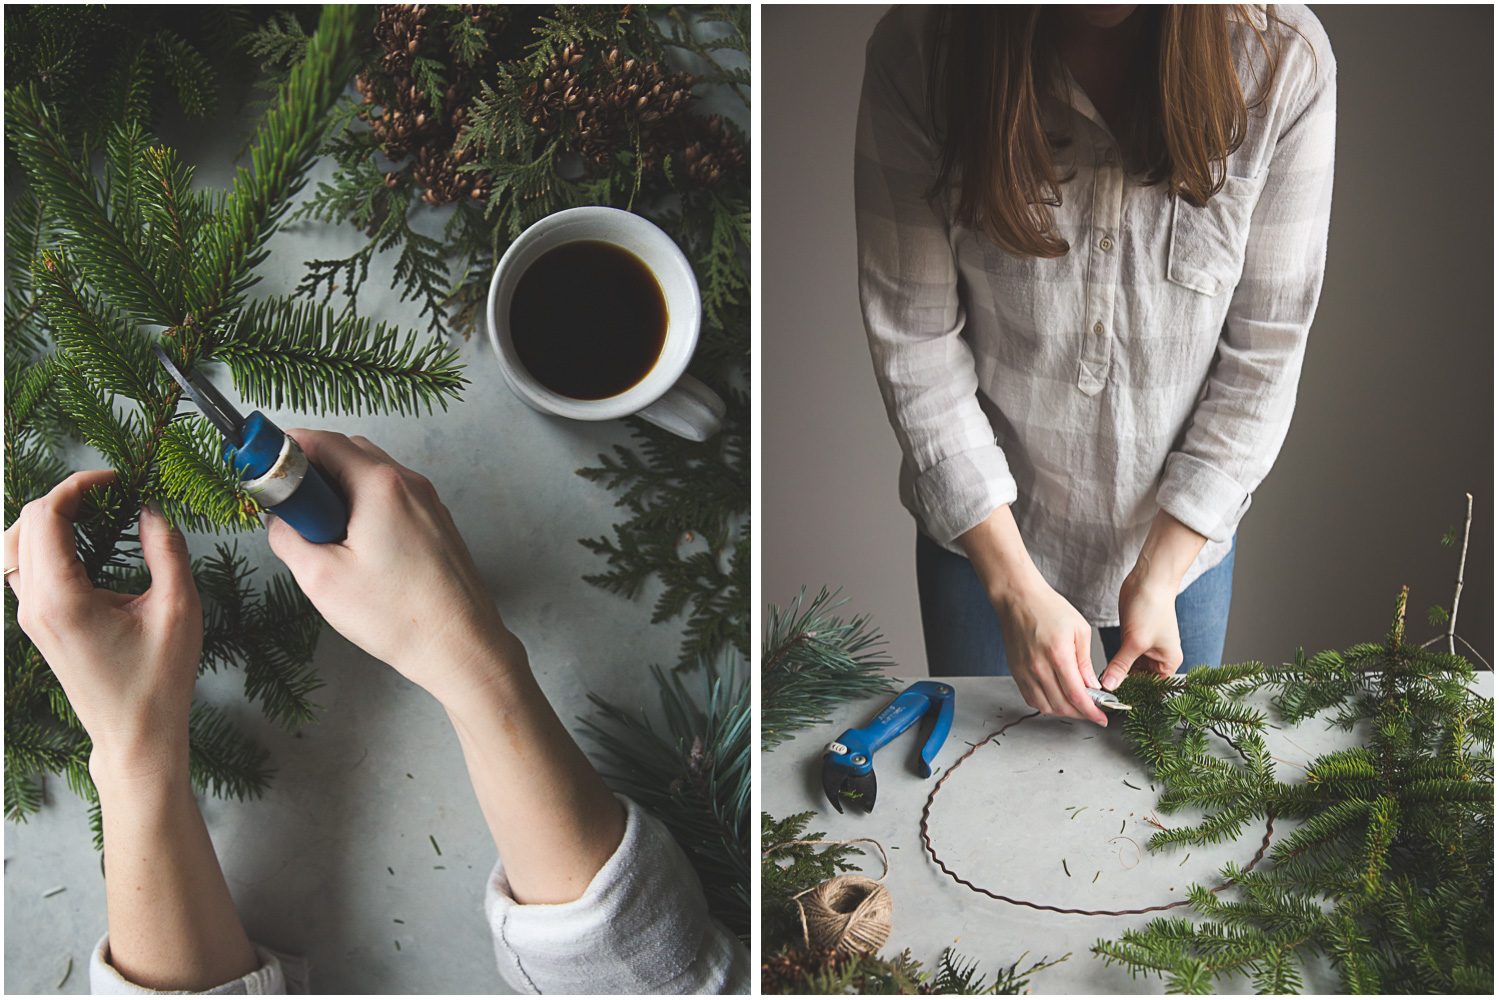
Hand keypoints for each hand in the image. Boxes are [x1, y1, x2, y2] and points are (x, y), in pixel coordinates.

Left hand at [5, 472, 201, 771]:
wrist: (135, 736)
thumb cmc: (159, 681)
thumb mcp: (178, 609)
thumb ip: (166, 551)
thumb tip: (152, 510)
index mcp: (62, 599)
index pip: (45, 516)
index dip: (77, 485)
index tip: (116, 479)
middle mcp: (35, 606)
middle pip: (22, 525)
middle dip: (63, 497)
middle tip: (110, 493)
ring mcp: (31, 618)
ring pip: (15, 547)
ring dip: (48, 521)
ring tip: (94, 513)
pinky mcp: (39, 626)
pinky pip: (25, 570)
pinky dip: (47, 545)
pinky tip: (85, 544)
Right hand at [266, 430, 524, 706]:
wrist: (460, 645)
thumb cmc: (396, 615)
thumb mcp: (321, 578)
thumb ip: (287, 538)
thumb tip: (278, 521)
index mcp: (381, 484)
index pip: (324, 440)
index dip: (287, 449)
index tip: (265, 470)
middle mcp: (411, 483)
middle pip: (350, 451)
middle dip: (313, 470)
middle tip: (291, 506)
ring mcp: (429, 502)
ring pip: (373, 475)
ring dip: (341, 490)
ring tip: (322, 533)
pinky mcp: (437, 523)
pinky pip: (394, 498)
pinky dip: (366, 507)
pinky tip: (354, 545)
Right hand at [957, 504, 1106, 725]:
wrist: (1018, 599)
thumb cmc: (1050, 608)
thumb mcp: (1079, 630)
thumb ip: (1085, 661)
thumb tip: (1092, 685)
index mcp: (1058, 656)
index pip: (1077, 696)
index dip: (1092, 712)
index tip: (1102, 718)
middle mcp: (1039, 668)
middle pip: (1062, 706)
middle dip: (1081, 714)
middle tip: (1093, 711)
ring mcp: (1024, 672)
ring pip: (1045, 707)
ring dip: (1063, 711)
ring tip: (1076, 706)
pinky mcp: (1016, 672)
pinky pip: (1031, 699)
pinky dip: (1046, 704)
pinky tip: (1056, 698)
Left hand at [1100, 511, 1205, 689]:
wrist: (1148, 579)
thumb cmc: (1152, 606)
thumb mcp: (1135, 641)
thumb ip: (1121, 665)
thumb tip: (1109, 685)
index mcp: (1168, 663)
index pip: (1152, 689)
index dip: (1135, 696)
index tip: (1115, 703)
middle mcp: (1158, 659)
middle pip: (1139, 681)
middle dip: (1122, 687)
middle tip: (1102, 696)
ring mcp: (1145, 649)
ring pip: (1128, 670)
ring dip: (1115, 675)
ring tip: (1098, 686)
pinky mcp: (1132, 640)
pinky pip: (1122, 659)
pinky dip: (1112, 664)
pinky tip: (1100, 671)